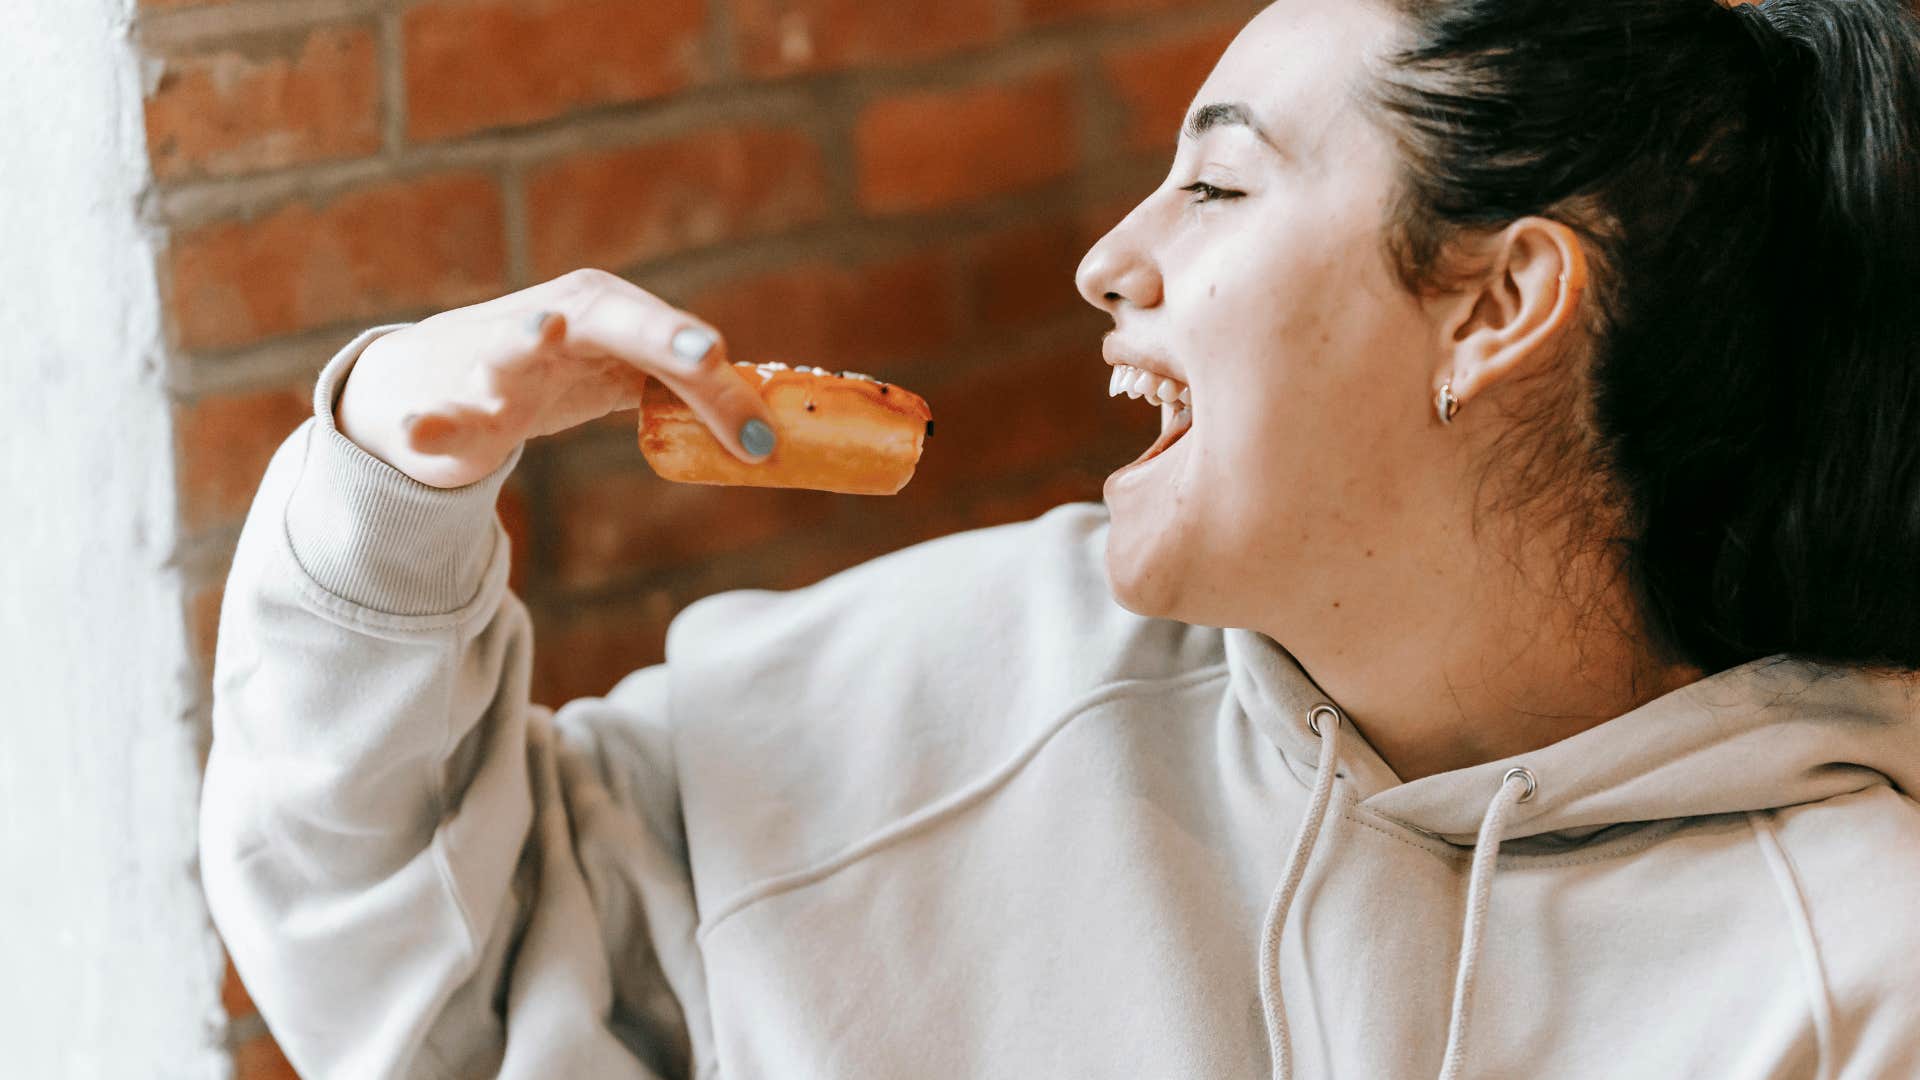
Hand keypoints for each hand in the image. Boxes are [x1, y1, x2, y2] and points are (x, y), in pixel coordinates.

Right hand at [335, 268, 776, 488]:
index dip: (716, 378)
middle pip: (610, 319)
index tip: (759, 418)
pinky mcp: (445, 409)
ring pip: (510, 348)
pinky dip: (425, 423)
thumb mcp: (622, 376)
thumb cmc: (549, 371)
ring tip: (544, 326)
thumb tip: (767, 435)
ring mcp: (491, 361)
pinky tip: (418, 429)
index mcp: (604, 311)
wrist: (429, 383)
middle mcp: (549, 320)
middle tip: (708, 352)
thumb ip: (690, 396)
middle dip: (659, 333)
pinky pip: (434, 418)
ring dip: (525, 338)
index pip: (671, 341)